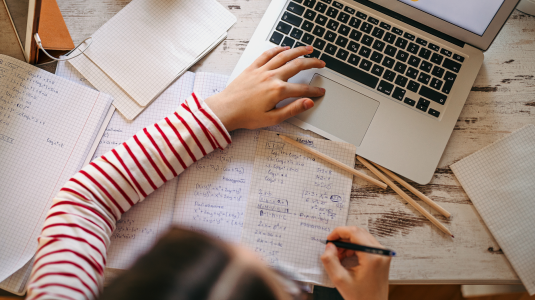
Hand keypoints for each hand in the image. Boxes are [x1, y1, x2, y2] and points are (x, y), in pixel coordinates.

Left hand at [205, 46, 324, 130]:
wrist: (226, 110)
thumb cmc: (246, 116)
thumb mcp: (273, 118)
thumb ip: (292, 109)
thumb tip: (308, 103)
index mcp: (278, 91)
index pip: (302, 89)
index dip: (314, 91)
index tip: (321, 91)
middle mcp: (271, 77)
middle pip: (297, 66)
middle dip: (312, 63)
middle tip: (321, 63)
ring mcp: (262, 70)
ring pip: (284, 56)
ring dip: (298, 51)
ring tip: (308, 49)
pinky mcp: (252, 68)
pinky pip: (267, 54)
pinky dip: (277, 49)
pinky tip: (284, 48)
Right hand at [321, 227, 391, 299]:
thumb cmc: (361, 297)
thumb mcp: (340, 280)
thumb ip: (330, 261)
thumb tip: (329, 246)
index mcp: (372, 257)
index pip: (354, 233)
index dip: (339, 232)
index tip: (329, 239)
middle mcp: (380, 252)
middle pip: (358, 233)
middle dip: (342, 238)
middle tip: (332, 249)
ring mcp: (382, 254)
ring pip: (361, 237)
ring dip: (347, 243)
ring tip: (338, 256)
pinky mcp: (381, 256)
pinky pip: (366, 244)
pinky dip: (354, 247)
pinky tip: (346, 257)